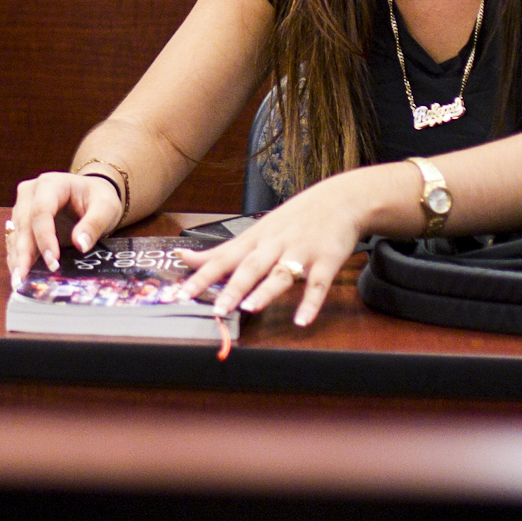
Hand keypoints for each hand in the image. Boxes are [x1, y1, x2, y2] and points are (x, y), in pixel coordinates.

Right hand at [4, 171, 123, 285]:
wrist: (91, 194)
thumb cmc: (98, 198)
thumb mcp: (106, 207)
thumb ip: (94, 223)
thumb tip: (80, 245)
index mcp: (50, 184)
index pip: (41, 211)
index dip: (44, 238)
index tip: (52, 262)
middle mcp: (30, 193)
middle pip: (23, 224)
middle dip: (24, 253)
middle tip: (24, 278)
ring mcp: (23, 207)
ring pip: (16, 234)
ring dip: (17, 258)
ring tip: (19, 282)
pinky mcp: (22, 222)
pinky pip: (16, 241)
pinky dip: (18, 259)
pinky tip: (21, 276)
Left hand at [178, 171, 384, 329]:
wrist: (340, 199)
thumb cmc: (292, 219)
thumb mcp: (255, 231)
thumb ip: (221, 250)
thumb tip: (183, 257)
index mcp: (255, 240)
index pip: (223, 259)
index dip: (202, 276)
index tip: (181, 293)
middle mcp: (274, 244)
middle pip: (250, 266)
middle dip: (232, 287)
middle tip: (217, 308)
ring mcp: (301, 252)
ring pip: (280, 273)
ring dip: (265, 291)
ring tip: (250, 308)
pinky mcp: (326, 261)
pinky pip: (318, 285)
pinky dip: (310, 302)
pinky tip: (302, 320)